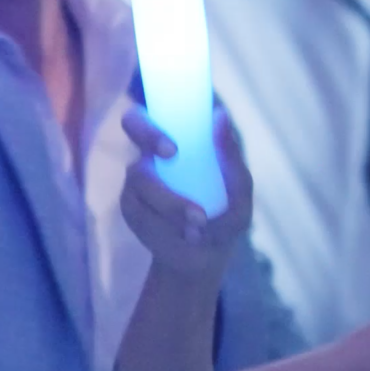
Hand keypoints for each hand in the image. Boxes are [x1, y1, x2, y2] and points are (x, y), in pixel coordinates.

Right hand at [118, 107, 252, 281]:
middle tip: (172, 155)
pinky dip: (165, 225)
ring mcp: (136, 181)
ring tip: (199, 225)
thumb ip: (231, 158)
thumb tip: (220, 116)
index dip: (152, 120)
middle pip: (132, 124)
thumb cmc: (224, 216)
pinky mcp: (131, 208)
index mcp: (176, 142)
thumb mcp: (238, 191)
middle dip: (149, 136)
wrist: (205, 257)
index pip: (154, 112)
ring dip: (172, 204)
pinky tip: (185, 235)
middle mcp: (151, 154)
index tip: (173, 148)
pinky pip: (140, 212)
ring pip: (141, 181)